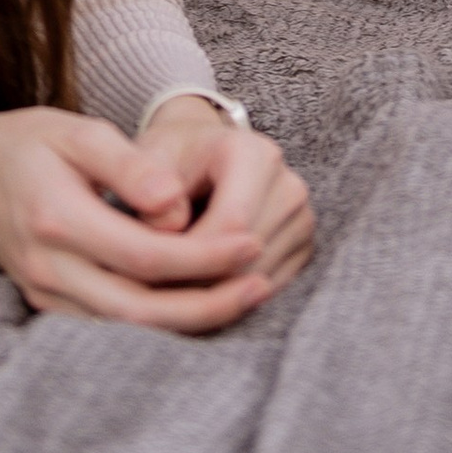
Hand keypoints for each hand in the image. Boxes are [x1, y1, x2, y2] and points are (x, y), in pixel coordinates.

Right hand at [0, 102, 315, 329]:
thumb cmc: (26, 144)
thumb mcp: (75, 132)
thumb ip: (128, 167)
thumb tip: (176, 204)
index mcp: (56, 220)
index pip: (144, 256)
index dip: (203, 256)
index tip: (252, 241)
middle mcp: (49, 269)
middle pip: (139, 310)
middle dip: (208, 304)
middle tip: (263, 283)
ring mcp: (46, 295)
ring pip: (127, 330)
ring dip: (190, 321)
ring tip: (248, 295)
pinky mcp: (50, 306)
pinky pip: (112, 328)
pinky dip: (160, 324)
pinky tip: (203, 304)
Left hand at [126, 97, 316, 296]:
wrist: (203, 156)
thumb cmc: (171, 160)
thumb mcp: (149, 159)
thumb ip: (149, 186)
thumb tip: (169, 226)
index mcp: (253, 154)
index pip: (231, 223)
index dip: (188, 256)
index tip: (148, 268)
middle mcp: (288, 185)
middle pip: (248, 258)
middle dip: (198, 280)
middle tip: (153, 290)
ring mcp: (301, 218)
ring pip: (258, 280)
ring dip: (214, 294)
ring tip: (171, 288)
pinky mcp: (302, 246)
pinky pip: (268, 289)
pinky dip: (232, 298)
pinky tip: (197, 289)